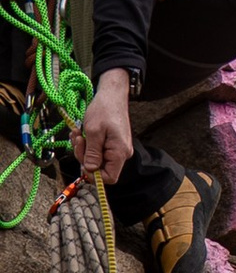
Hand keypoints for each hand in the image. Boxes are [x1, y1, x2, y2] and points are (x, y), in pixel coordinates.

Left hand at [79, 68, 133, 188]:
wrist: (112, 95)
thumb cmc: (104, 109)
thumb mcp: (93, 131)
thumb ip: (92, 153)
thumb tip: (89, 170)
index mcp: (120, 152)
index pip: (109, 177)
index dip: (94, 175)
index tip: (82, 161)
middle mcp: (121, 154)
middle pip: (101, 169)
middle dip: (84, 157)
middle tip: (77, 140)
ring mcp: (117, 149)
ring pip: (96, 160)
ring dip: (83, 149)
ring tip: (78, 133)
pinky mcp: (112, 144)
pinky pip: (97, 151)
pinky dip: (87, 145)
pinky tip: (82, 133)